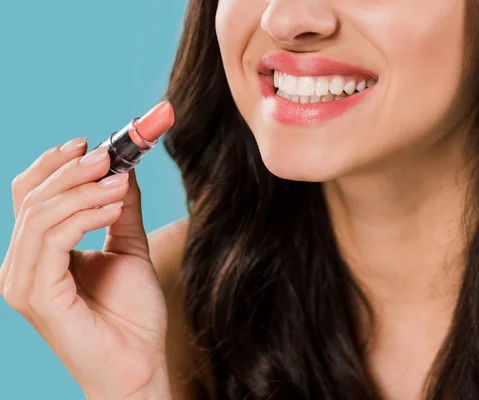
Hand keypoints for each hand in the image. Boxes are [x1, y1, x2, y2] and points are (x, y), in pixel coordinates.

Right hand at [1, 137, 169, 398]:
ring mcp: (23, 282)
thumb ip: (121, 210)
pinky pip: (53, 239)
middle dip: (73, 169)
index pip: (32, 195)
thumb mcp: (128, 247)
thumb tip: (123, 169)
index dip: (58, 163)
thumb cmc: (131, 315)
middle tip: (112, 154)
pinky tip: (114, 208)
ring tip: (121, 182)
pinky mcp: (37, 296)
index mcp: (39, 253)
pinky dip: (84, 215)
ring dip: (84, 189)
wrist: (139, 364)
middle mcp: (21, 265)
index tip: (96, 143)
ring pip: (41, 213)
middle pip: (32, 197)